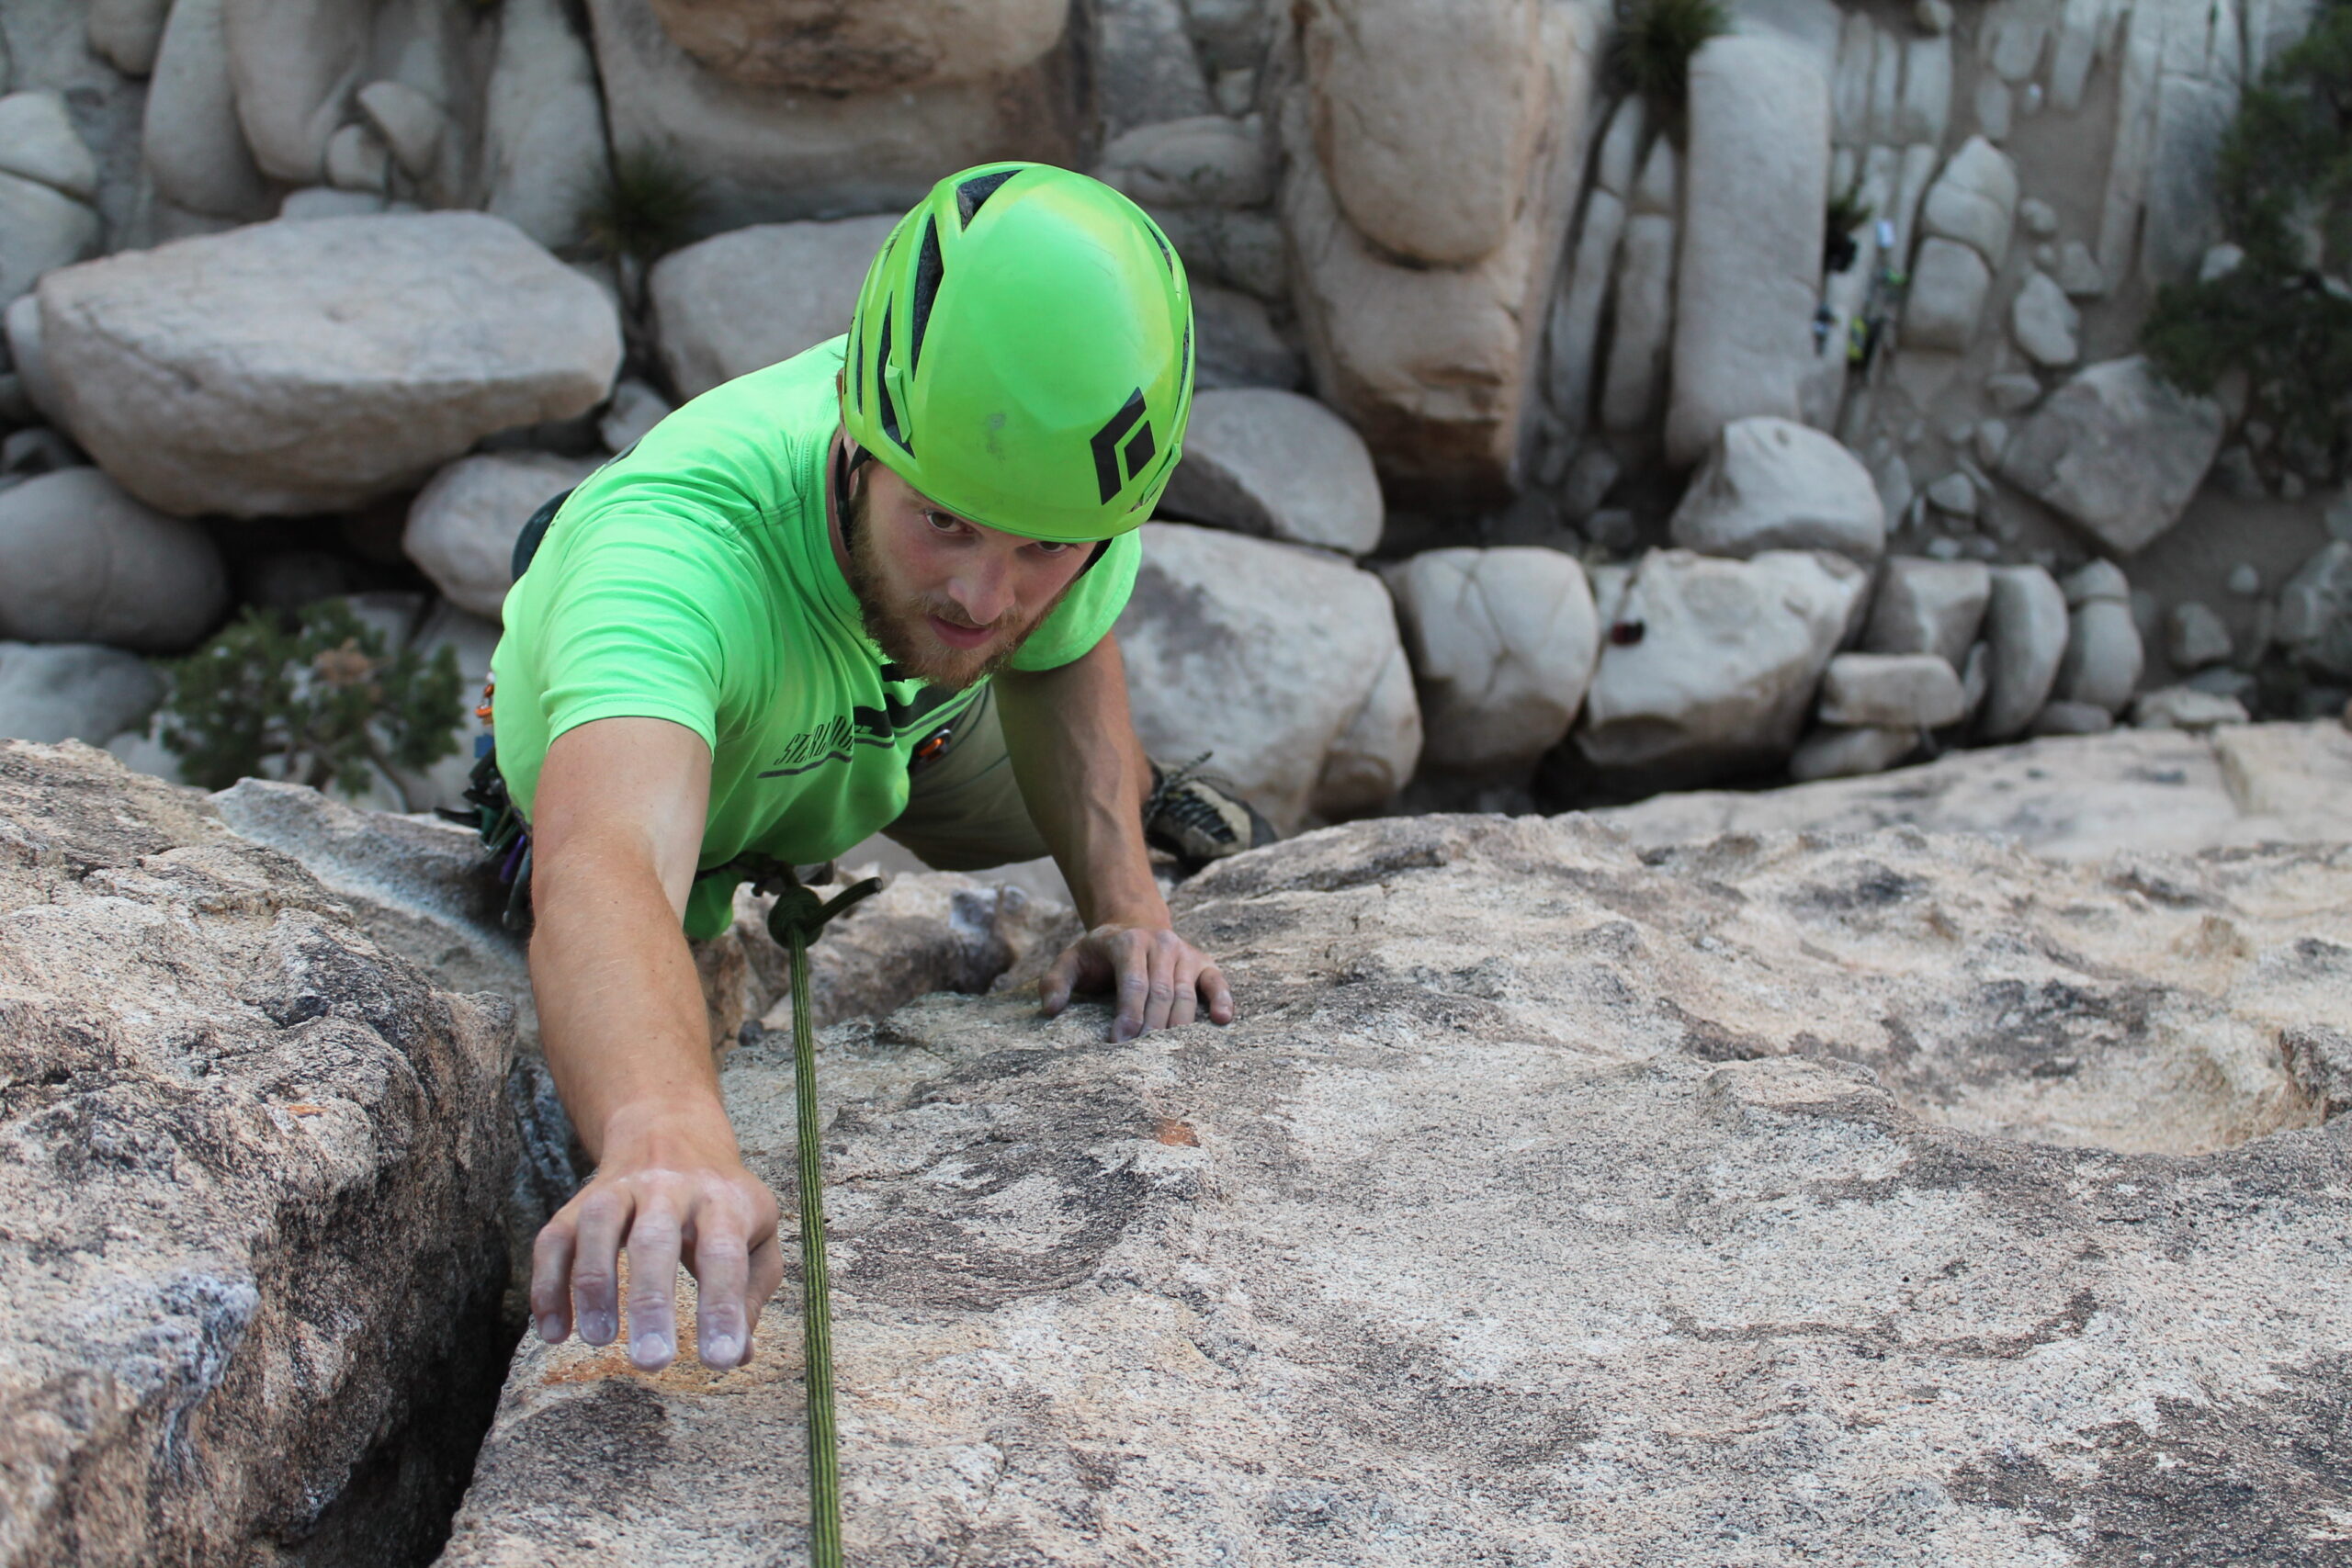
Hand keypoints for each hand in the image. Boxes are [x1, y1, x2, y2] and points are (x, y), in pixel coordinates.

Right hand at [529, 1103, 783, 1371]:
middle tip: (652, 1362)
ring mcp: (620, 1190)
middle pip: (654, 1240)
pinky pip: (554, 1239)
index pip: (724, 1254)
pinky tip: (554, 1332)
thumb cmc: (724, 1202)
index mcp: (722, 1199)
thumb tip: (741, 1353)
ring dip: (593, 1284)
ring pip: (597, 1227)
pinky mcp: (579, 1202)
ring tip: (599, 1339)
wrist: (673, 1130)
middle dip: (651, 1301)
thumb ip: (753, 1292)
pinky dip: (548, 1285)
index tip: (721, 1359)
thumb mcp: (758, 1233)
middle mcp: (669, 1188)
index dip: (723, 1307)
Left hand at [1040, 922, 1234, 1041]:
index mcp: (1128, 943)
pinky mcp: (1203, 962)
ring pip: (1186, 994)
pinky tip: (1222, 1020)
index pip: (1133, 982)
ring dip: (1179, 1026)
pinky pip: (1216, 982)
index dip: (1128, 1014)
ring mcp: (1185, 953)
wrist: (1133, 925)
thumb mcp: (1071, 959)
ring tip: (1171, 1055)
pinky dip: (1223, 999)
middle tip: (1142, 1057)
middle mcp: (1161, 944)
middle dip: (1152, 1027)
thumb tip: (1050, 1010)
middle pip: (1161, 992)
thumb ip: (1055, 981)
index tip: (1119, 1043)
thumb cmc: (1099, 954)